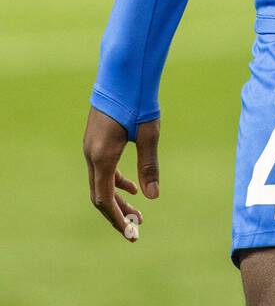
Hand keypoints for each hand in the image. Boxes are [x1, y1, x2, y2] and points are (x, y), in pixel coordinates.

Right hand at [83, 107, 159, 242]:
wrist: (122, 71)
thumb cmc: (137, 100)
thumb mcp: (149, 134)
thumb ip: (149, 166)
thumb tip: (153, 197)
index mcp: (101, 156)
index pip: (103, 200)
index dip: (117, 219)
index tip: (132, 234)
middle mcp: (91, 154)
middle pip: (100, 195)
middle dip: (118, 213)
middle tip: (139, 227)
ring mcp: (91, 146)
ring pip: (100, 182)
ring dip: (117, 198)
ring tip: (139, 211)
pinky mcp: (96, 138)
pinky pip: (102, 168)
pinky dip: (115, 181)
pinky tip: (132, 186)